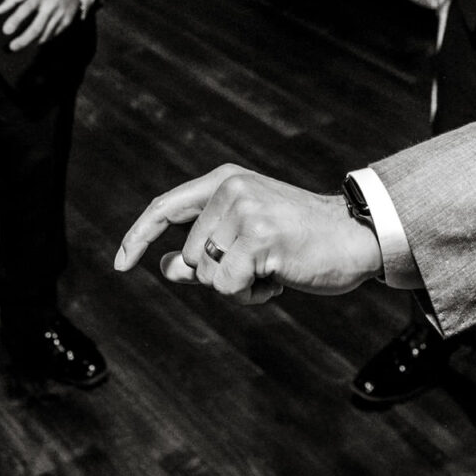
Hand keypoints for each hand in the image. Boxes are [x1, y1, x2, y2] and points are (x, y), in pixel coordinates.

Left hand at [0, 0, 80, 51]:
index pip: (26, 9)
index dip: (15, 20)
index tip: (6, 30)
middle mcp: (50, 6)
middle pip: (36, 27)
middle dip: (23, 40)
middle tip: (12, 46)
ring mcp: (60, 14)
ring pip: (45, 34)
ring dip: (33, 41)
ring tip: (22, 44)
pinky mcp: (67, 20)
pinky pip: (54, 34)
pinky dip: (44, 38)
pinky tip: (37, 39)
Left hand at [114, 164, 383, 303]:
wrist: (355, 237)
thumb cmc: (300, 241)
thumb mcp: (246, 240)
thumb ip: (203, 251)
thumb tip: (163, 267)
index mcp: (224, 180)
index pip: (164, 208)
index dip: (137, 237)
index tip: (120, 264)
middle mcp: (231, 188)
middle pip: (188, 256)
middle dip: (216, 274)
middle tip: (259, 264)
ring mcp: (246, 210)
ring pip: (206, 274)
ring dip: (236, 285)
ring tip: (272, 268)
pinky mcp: (261, 236)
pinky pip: (228, 286)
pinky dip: (249, 294)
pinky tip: (278, 279)